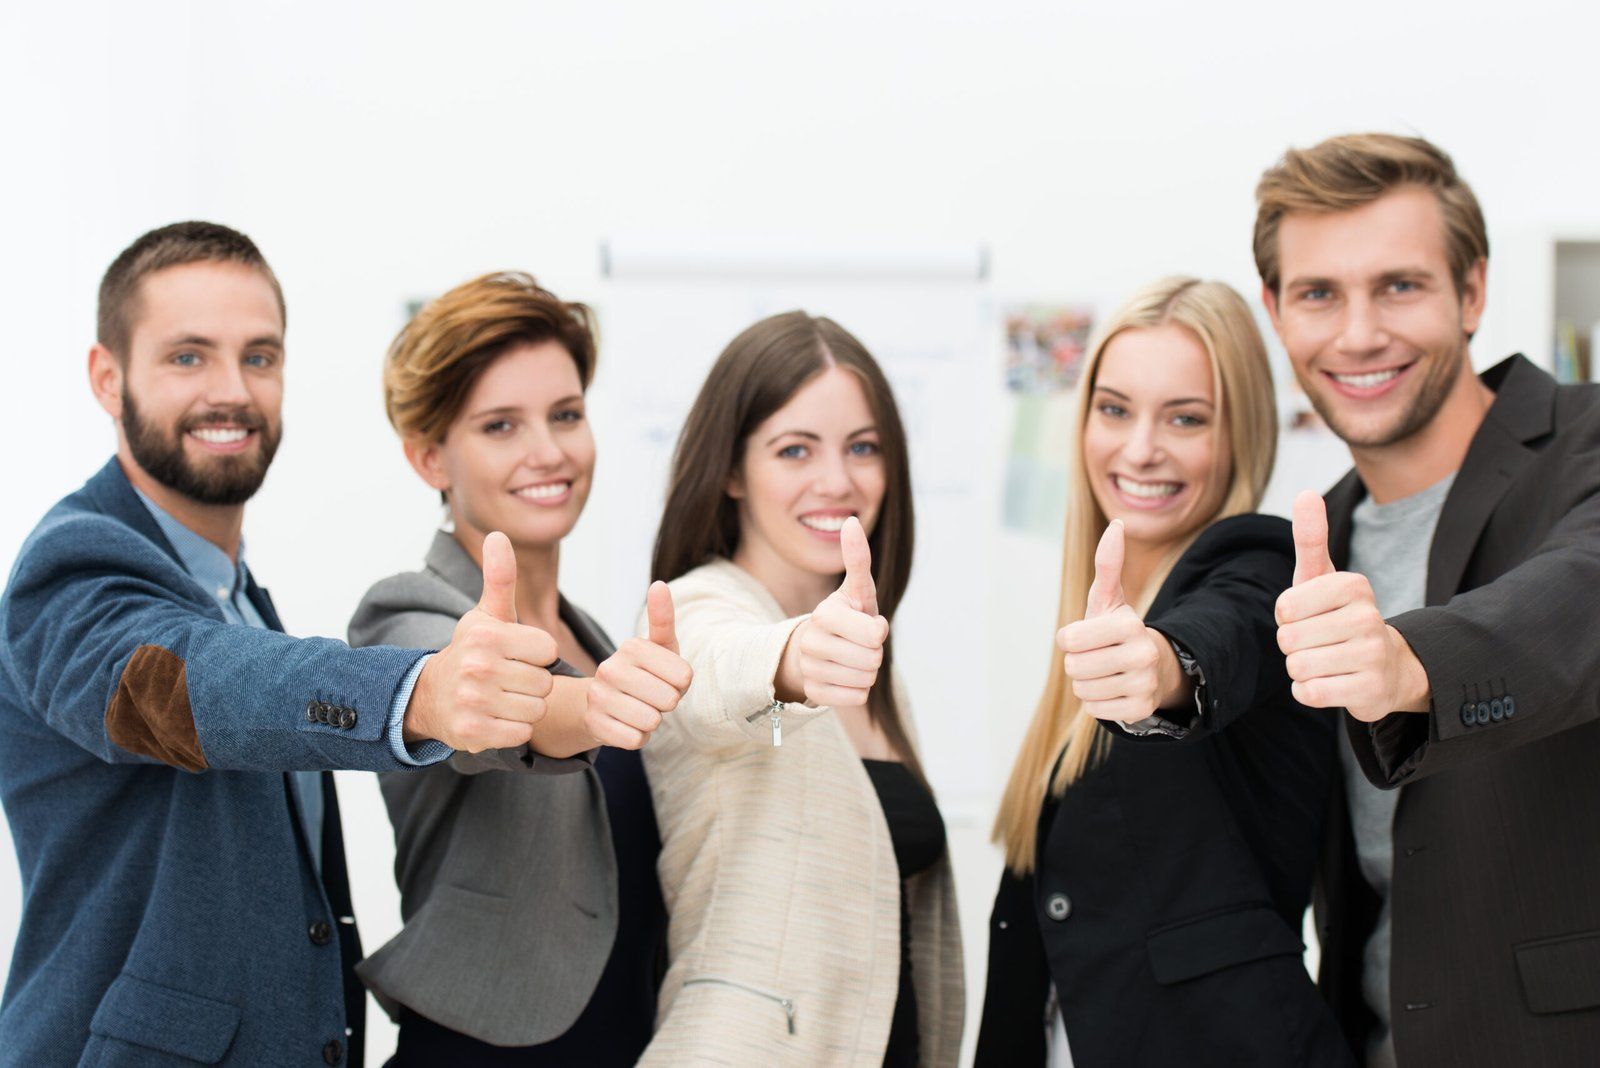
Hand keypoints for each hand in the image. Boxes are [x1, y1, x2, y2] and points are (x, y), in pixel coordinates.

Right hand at [404, 531, 558, 751]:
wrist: (430, 696)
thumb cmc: (472, 651)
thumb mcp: (486, 615)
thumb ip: (500, 578)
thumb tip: (498, 535)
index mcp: (487, 636)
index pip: (548, 650)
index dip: (537, 654)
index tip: (516, 655)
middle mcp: (478, 667)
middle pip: (545, 682)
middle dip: (532, 683)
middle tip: (507, 679)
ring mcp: (474, 702)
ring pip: (537, 709)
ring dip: (525, 707)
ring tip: (501, 697)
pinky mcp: (474, 733)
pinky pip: (522, 733)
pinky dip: (514, 729)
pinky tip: (495, 717)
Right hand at [585, 581, 693, 749]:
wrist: (604, 703)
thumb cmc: (645, 673)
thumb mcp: (660, 646)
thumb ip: (663, 618)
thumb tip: (659, 584)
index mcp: (631, 647)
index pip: (684, 676)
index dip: (681, 684)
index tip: (665, 679)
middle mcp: (610, 668)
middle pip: (669, 700)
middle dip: (667, 703)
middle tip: (651, 696)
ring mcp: (598, 697)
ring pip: (651, 721)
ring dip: (653, 722)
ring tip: (639, 709)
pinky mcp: (593, 724)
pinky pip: (636, 740)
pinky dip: (638, 737)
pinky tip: (627, 724)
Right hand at [792, 516, 888, 707]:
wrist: (816, 647)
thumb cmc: (846, 615)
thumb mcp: (856, 589)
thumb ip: (857, 558)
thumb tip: (851, 521)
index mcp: (824, 615)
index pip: (875, 636)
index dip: (878, 630)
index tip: (865, 622)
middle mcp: (812, 642)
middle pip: (872, 660)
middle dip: (874, 652)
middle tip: (858, 642)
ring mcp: (810, 669)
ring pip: (865, 680)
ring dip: (866, 670)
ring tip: (851, 657)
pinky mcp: (813, 693)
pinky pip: (856, 698)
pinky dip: (858, 689)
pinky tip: (844, 675)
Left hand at [1058, 520, 1177, 723]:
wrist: (1153, 667)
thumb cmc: (1118, 630)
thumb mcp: (1109, 599)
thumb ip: (1108, 564)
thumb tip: (1116, 524)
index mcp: (1130, 624)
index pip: (1068, 640)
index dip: (1070, 639)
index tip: (1086, 636)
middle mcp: (1142, 654)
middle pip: (1073, 667)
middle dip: (1078, 662)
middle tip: (1098, 656)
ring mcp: (1144, 684)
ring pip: (1082, 690)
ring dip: (1086, 683)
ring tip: (1106, 672)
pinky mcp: (1141, 710)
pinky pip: (1094, 710)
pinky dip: (1097, 702)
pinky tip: (1114, 690)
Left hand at [1276, 491, 1430, 721]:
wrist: (1385, 667)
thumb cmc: (1339, 617)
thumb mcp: (1322, 577)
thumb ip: (1311, 538)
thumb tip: (1306, 493)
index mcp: (1354, 586)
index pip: (1285, 606)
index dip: (1287, 616)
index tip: (1310, 616)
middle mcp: (1369, 618)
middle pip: (1288, 639)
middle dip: (1293, 646)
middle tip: (1319, 642)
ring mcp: (1373, 656)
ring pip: (1298, 667)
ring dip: (1301, 669)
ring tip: (1327, 661)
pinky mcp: (1370, 691)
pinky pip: (1310, 693)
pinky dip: (1309, 691)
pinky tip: (1331, 682)